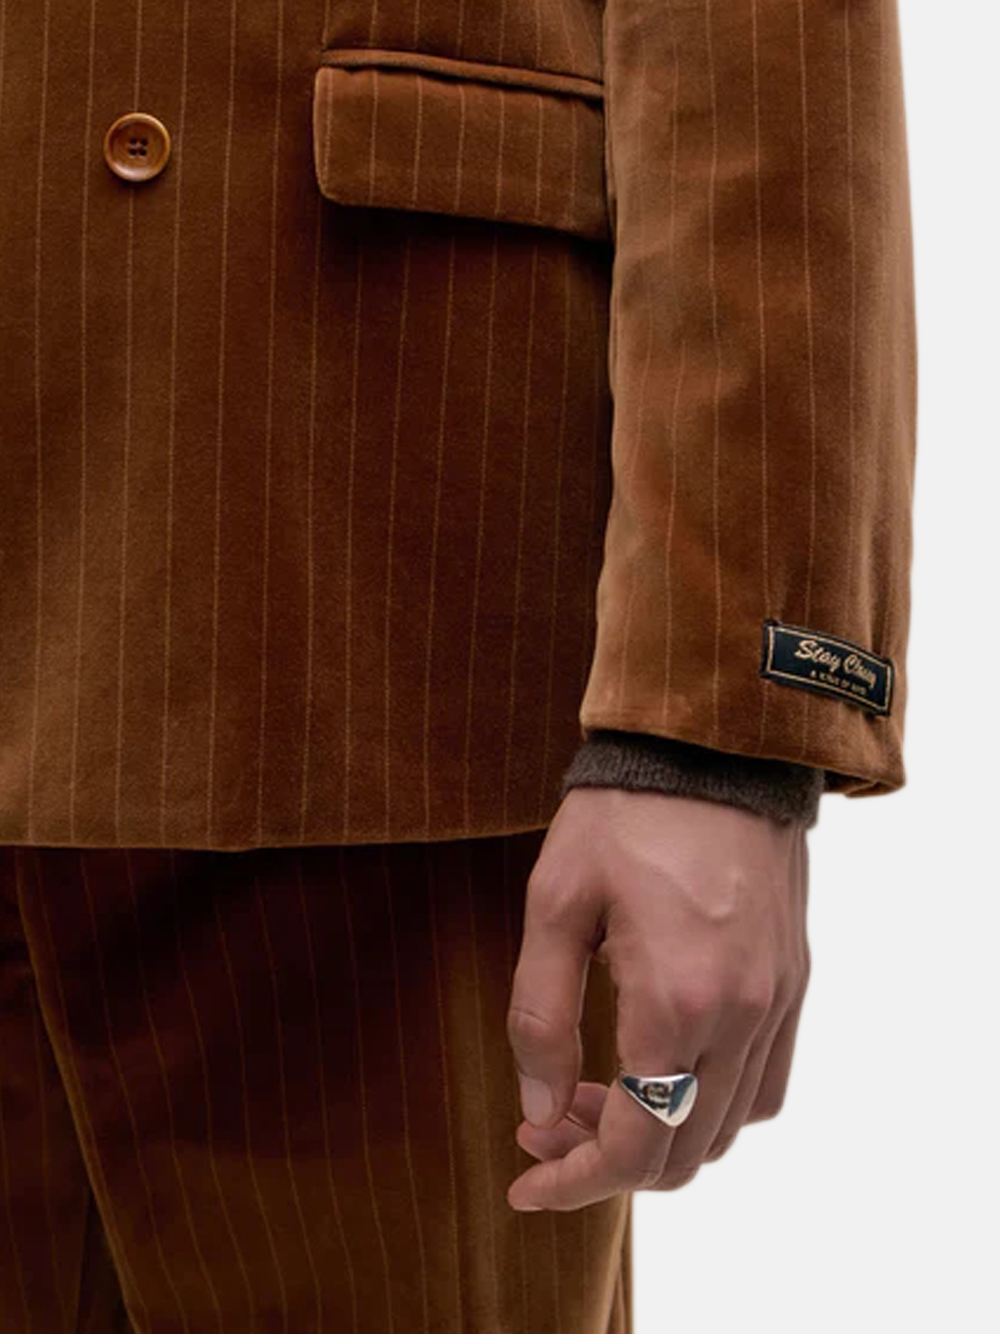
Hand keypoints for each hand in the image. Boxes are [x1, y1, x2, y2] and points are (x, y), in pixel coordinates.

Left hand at [505, 785, 810, 1210]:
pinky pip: (765, 1082)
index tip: (525, 1181)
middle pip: (684, 1153)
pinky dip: (712, 1105)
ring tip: (598, 1094)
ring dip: (660, 1136)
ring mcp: (778, 1000)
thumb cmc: (621, 817)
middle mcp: (743, 1015)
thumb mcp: (554, 906)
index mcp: (676, 1001)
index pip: (634, 1145)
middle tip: (547, 1125)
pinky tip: (664, 1069)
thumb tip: (539, 1110)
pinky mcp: (793, 980)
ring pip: (728, 1127)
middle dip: (607, 1162)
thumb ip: (540, 1018)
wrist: (712, 747)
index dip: (574, 1182)